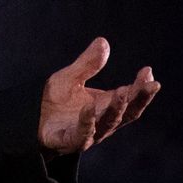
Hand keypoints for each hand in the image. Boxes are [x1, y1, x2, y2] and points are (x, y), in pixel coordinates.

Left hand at [38, 37, 159, 154]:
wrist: (31, 123)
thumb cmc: (56, 102)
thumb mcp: (70, 78)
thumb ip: (87, 64)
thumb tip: (103, 41)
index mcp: (107, 106)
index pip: (131, 98)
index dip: (142, 87)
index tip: (148, 71)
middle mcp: (103, 122)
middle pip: (128, 112)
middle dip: (139, 98)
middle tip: (151, 84)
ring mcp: (89, 134)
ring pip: (108, 123)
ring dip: (117, 108)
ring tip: (123, 91)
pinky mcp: (70, 141)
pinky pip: (82, 134)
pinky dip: (87, 121)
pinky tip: (89, 107)